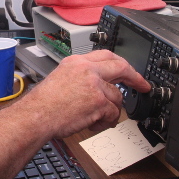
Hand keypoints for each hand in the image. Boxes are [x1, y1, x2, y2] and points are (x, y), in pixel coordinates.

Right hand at [21, 49, 150, 139]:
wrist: (36, 117)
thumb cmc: (42, 105)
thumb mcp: (60, 80)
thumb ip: (80, 78)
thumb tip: (98, 85)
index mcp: (76, 62)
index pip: (105, 55)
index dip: (120, 63)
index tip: (128, 69)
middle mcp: (86, 69)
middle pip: (121, 67)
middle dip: (135, 77)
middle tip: (142, 85)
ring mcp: (94, 84)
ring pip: (117, 97)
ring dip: (109, 111)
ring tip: (94, 118)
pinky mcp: (99, 101)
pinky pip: (113, 114)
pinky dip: (105, 122)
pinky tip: (91, 123)